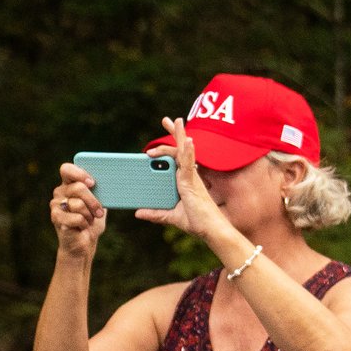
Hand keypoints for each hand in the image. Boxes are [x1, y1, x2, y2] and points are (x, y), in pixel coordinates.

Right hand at [49, 164, 106, 259]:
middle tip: (99, 212)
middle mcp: (59, 192)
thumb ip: (101, 193)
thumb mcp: (100, 205)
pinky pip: (77, 217)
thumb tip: (112, 182)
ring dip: (89, 216)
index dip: (79, 173)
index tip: (92, 183)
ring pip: (78, 204)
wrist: (84, 243)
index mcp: (69, 185)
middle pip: (78, 187)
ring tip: (88, 221)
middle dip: (94, 202)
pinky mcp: (56, 218)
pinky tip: (81, 227)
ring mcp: (55, 204)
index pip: (67, 169)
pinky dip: (84, 224)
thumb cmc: (92, 222)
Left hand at [135, 119, 234, 248]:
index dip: (171, 146)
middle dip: (175, 134)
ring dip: (180, 135)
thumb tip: (139, 213)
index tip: (167, 133)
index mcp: (184, 181)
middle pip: (180, 150)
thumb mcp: (171, 217)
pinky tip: (188, 140)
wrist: (211, 231)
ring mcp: (191, 178)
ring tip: (176, 120)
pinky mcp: (193, 182)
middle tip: (167, 119)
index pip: (175, 159)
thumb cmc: (198, 223)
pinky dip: (188, 151)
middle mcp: (188, 176)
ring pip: (185, 152)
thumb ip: (156, 213)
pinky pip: (189, 163)